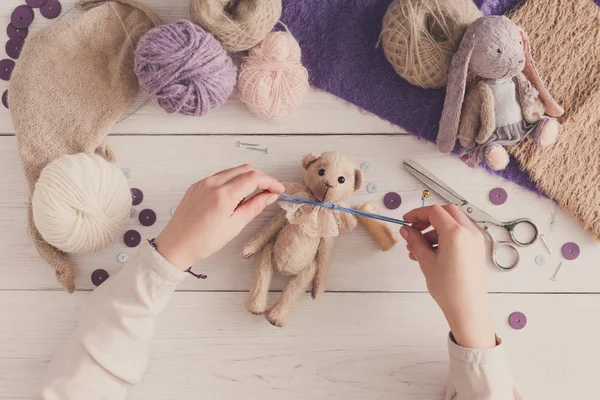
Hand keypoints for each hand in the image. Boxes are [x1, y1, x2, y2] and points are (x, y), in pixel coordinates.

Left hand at [155, 165, 283, 269]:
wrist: (176, 245)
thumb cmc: (203, 241)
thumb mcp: (234, 226)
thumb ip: (254, 207)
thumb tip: (270, 196)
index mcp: (223, 195)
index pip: (253, 178)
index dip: (270, 182)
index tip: (279, 189)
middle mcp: (212, 183)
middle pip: (244, 169)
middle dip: (260, 178)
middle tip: (269, 192)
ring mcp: (203, 183)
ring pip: (232, 171)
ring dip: (246, 179)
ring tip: (252, 197)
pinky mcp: (197, 185)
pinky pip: (220, 177)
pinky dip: (232, 181)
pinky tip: (235, 197)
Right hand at [400, 205, 495, 348]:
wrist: (468, 310)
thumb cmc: (450, 289)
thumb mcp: (426, 262)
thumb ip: (415, 241)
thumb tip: (407, 230)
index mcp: (456, 233)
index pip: (434, 212)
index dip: (417, 214)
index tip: (406, 221)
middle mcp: (469, 233)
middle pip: (446, 212)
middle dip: (428, 218)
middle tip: (413, 230)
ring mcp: (475, 240)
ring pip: (453, 223)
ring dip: (435, 229)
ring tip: (418, 247)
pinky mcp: (477, 249)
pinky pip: (459, 234)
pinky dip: (445, 237)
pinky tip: (431, 252)